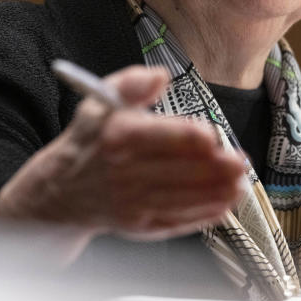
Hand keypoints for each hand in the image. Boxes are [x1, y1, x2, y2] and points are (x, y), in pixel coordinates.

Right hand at [0, 65, 244, 258]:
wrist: (60, 189)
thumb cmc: (89, 141)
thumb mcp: (100, 101)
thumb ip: (132, 83)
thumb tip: (160, 76)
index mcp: (115, 136)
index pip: (157, 137)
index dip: (189, 138)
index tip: (213, 136)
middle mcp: (121, 172)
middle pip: (176, 170)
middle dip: (213, 168)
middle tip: (240, 161)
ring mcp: (131, 202)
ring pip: (181, 198)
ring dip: (215, 193)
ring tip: (240, 184)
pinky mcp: (138, 225)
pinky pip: (176, 221)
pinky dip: (202, 215)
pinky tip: (223, 205)